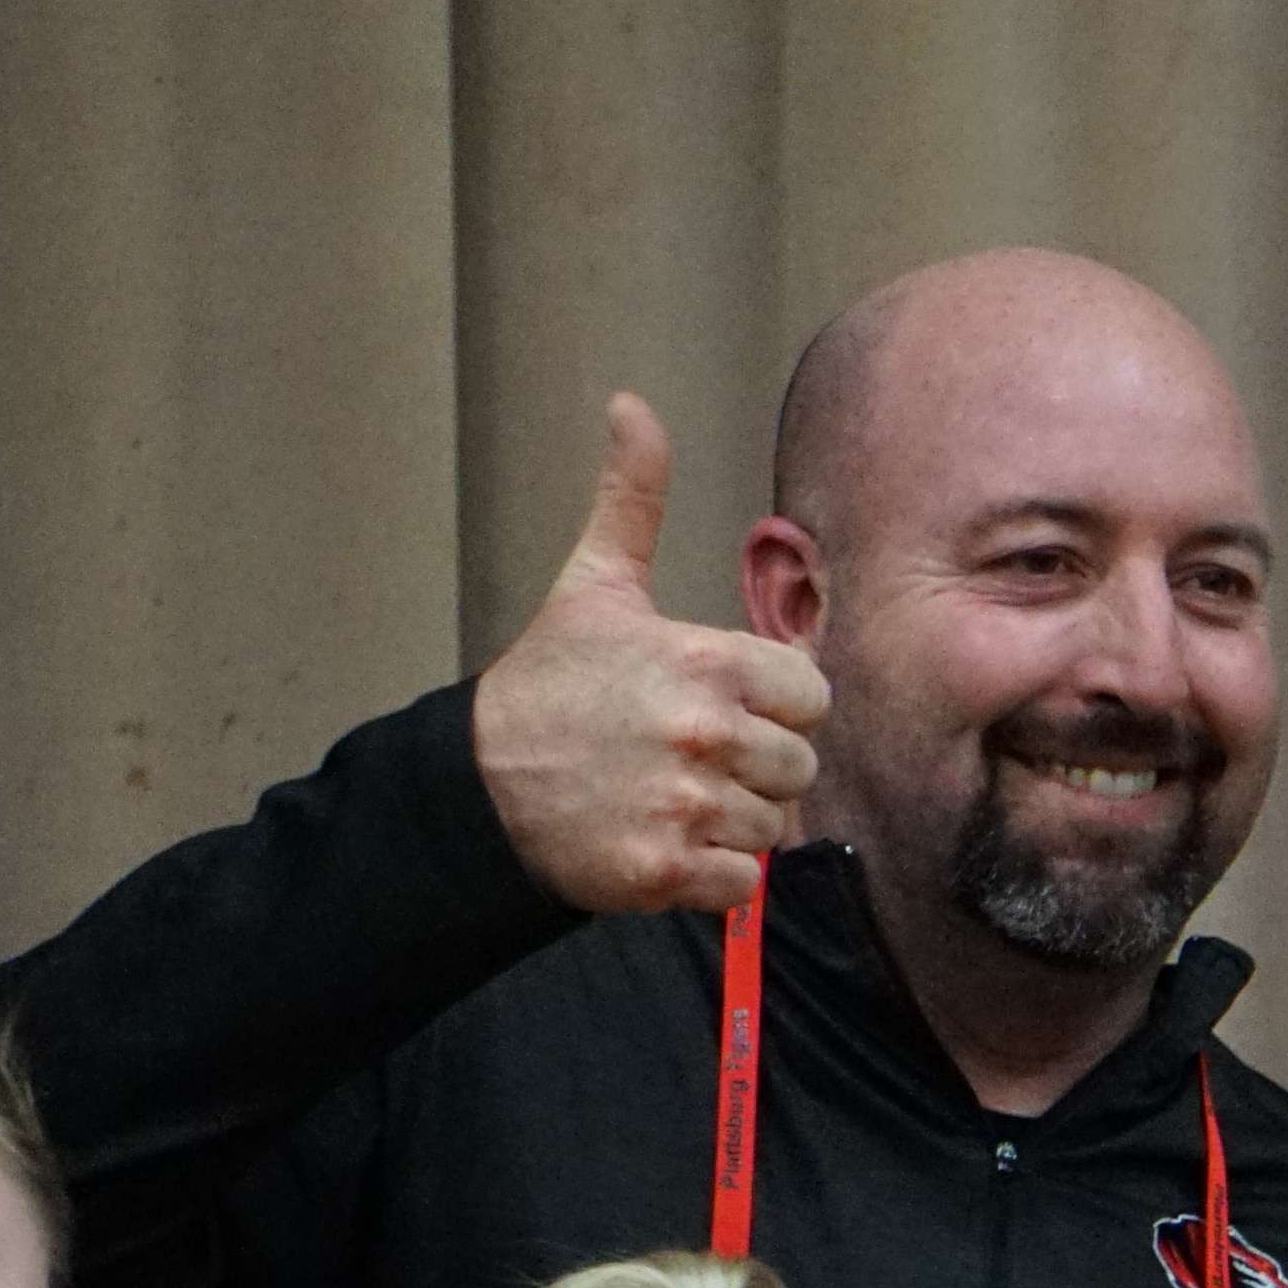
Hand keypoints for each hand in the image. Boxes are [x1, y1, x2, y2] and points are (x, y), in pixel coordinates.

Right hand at [467, 396, 830, 915]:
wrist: (477, 783)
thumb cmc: (548, 682)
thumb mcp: (592, 584)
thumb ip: (630, 500)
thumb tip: (631, 406)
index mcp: (705, 663)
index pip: (811, 697)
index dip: (776, 705)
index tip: (726, 705)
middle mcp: (703, 735)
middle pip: (798, 766)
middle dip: (755, 766)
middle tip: (690, 755)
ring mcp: (684, 806)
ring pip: (771, 827)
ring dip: (732, 819)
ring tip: (670, 794)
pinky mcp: (664, 871)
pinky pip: (739, 881)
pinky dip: (711, 873)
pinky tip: (663, 838)